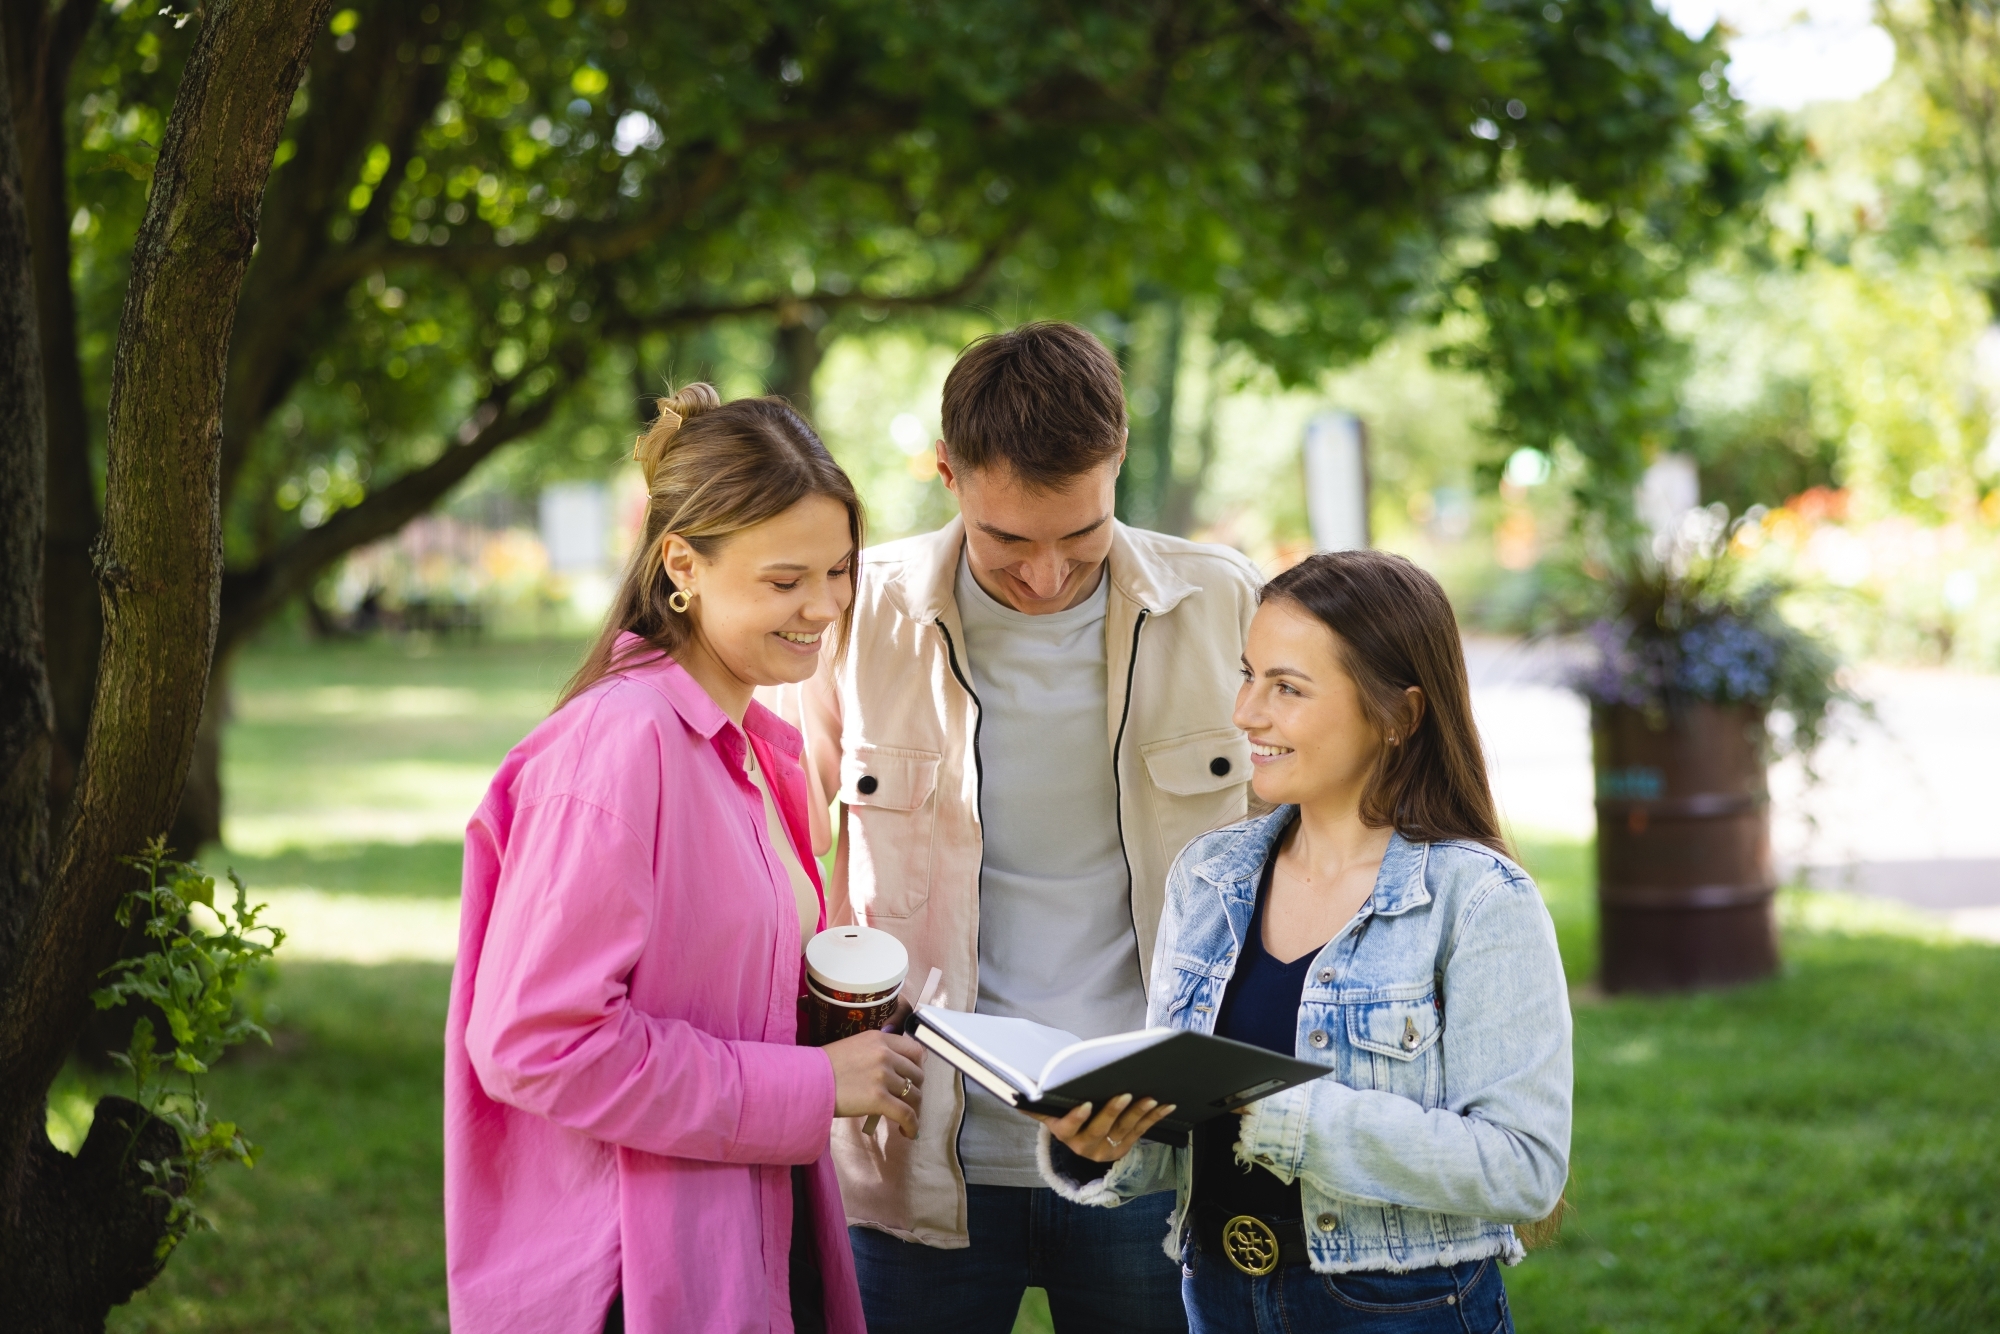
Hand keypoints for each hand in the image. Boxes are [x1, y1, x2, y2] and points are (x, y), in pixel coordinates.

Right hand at [825, 1030, 925, 1138]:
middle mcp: (885, 1054)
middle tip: (908, 1101)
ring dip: (914, 1110)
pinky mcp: (879, 1098)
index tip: (914, 1078)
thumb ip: (876, 1053)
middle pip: (917, 1074)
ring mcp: (883, 1076)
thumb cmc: (824, 1067)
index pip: (915, 1050)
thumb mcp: (855, 1047)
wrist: (806, 1080)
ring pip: (914, 1095)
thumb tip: (894, 1071)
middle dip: (916, 1090)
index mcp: (880, 1039)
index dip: (919, 1067)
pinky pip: (906, 1114)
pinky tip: (908, 1132)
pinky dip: (912, 1125)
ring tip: (907, 1120)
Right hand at [1029, 1093, 1176, 1162]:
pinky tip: (1166, 1105)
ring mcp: (1104, 1149)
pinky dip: (1154, 1118)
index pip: (1068, 1126)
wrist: (1077, 1138)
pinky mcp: (1122, 1149)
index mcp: (1063, 1133)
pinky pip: (1140, 1132)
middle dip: (1113, 1112)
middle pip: (1099, 1129)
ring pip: (1123, 1131)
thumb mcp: (1049, 1111)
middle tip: (1125, 1094)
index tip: (1085, 1104)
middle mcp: (1082, 1146)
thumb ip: (1037, 1104)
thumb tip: (1016, 1095)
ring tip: (1150, 1098)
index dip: (1077, 1116)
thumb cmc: (1063, 1112)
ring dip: (1138, 1114)